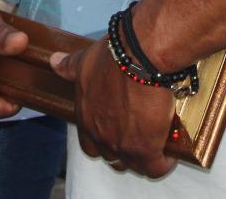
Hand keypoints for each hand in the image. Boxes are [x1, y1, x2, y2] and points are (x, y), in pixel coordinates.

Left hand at [52, 41, 176, 178]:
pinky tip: (170, 153)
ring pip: (134, 165)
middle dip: (124, 151)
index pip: (90, 146)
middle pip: (112, 158)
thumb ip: (69, 66)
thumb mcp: (85, 61)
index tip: (116, 133)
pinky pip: (156, 168)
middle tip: (138, 136)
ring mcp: (122, 146)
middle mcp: (100, 136)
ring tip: (156, 144)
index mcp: (86, 119)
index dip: (103, 142)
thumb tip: (54, 62)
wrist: (138, 58)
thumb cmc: (112, 57)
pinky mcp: (145, 149)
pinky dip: (164, 163)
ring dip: (144, 158)